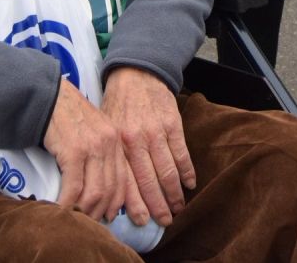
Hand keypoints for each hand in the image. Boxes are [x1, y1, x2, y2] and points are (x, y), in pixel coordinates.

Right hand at [44, 77, 142, 224]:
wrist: (48, 95)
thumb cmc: (67, 116)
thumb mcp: (92, 131)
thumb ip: (99, 154)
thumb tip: (97, 187)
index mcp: (116, 140)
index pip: (123, 179)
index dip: (115, 202)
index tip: (106, 215)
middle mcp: (109, 144)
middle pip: (110, 189)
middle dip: (99, 212)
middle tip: (87, 222)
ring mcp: (92, 147)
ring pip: (94, 192)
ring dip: (83, 211)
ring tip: (73, 219)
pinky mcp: (73, 151)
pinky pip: (74, 188)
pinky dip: (68, 203)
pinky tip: (61, 210)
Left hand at [101, 66, 195, 226]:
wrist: (136, 74)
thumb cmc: (118, 106)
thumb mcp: (107, 131)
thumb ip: (112, 158)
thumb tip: (112, 191)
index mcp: (117, 145)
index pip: (127, 182)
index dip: (137, 205)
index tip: (144, 222)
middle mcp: (136, 141)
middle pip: (149, 181)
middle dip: (158, 205)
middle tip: (166, 222)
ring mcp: (156, 133)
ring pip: (168, 171)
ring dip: (175, 192)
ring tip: (178, 208)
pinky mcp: (173, 124)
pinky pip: (181, 153)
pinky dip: (187, 171)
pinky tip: (190, 184)